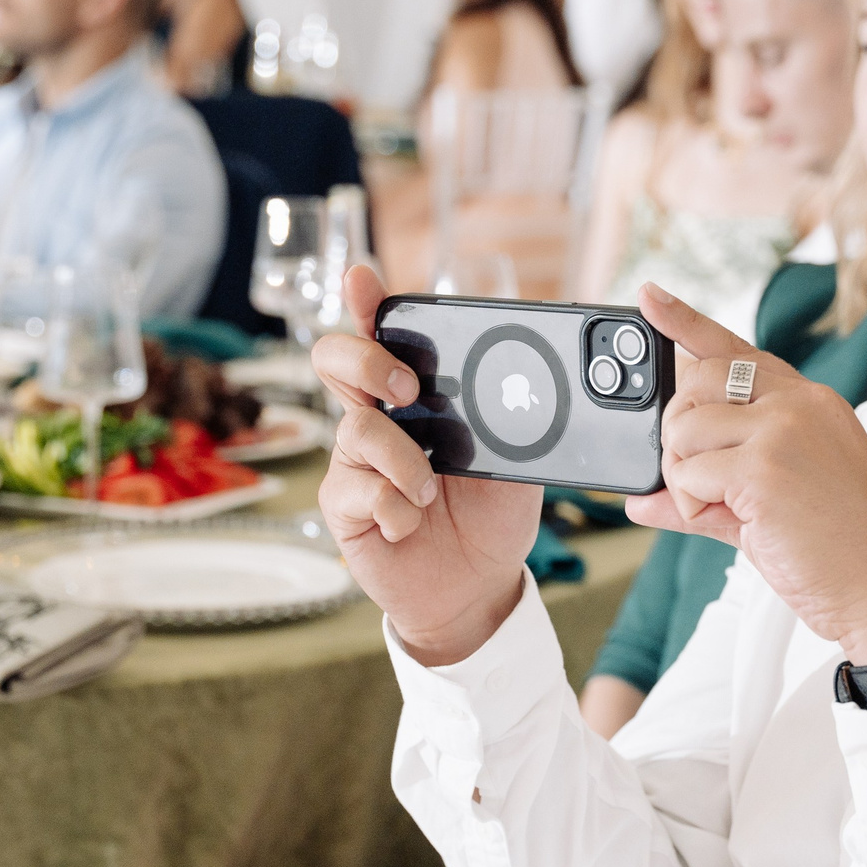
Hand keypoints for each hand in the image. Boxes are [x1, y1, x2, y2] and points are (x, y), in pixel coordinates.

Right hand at [313, 265, 540, 665]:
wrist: (479, 585)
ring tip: (429, 492)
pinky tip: (410, 524)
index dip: (365, 302)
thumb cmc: (491, 515)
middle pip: (337, 359)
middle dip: (367, 361)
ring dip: (402, 460)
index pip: (383, 335)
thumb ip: (515, 420)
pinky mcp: (344, 505)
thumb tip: (529, 382)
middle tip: (408, 391)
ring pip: (355, 429)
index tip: (364, 280)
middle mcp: (376, 417)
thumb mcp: (519, 462)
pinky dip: (393, 508)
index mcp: (415, 396)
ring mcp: (355, 461)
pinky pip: (356, 489)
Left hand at [626, 283, 866, 664]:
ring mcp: (783, 430)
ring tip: (724, 511)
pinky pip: (688, 473)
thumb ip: (705, 490)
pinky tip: (732, 523)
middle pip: (694, 383)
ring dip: (683, 478)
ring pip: (682, 429)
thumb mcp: (768, 506)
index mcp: (810, 402)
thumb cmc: (840, 552)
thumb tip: (639, 500)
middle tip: (701, 482)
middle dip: (678, 435)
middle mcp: (799, 403)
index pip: (735, 350)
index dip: (685, 322)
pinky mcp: (764, 468)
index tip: (649, 297)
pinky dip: (692, 506)